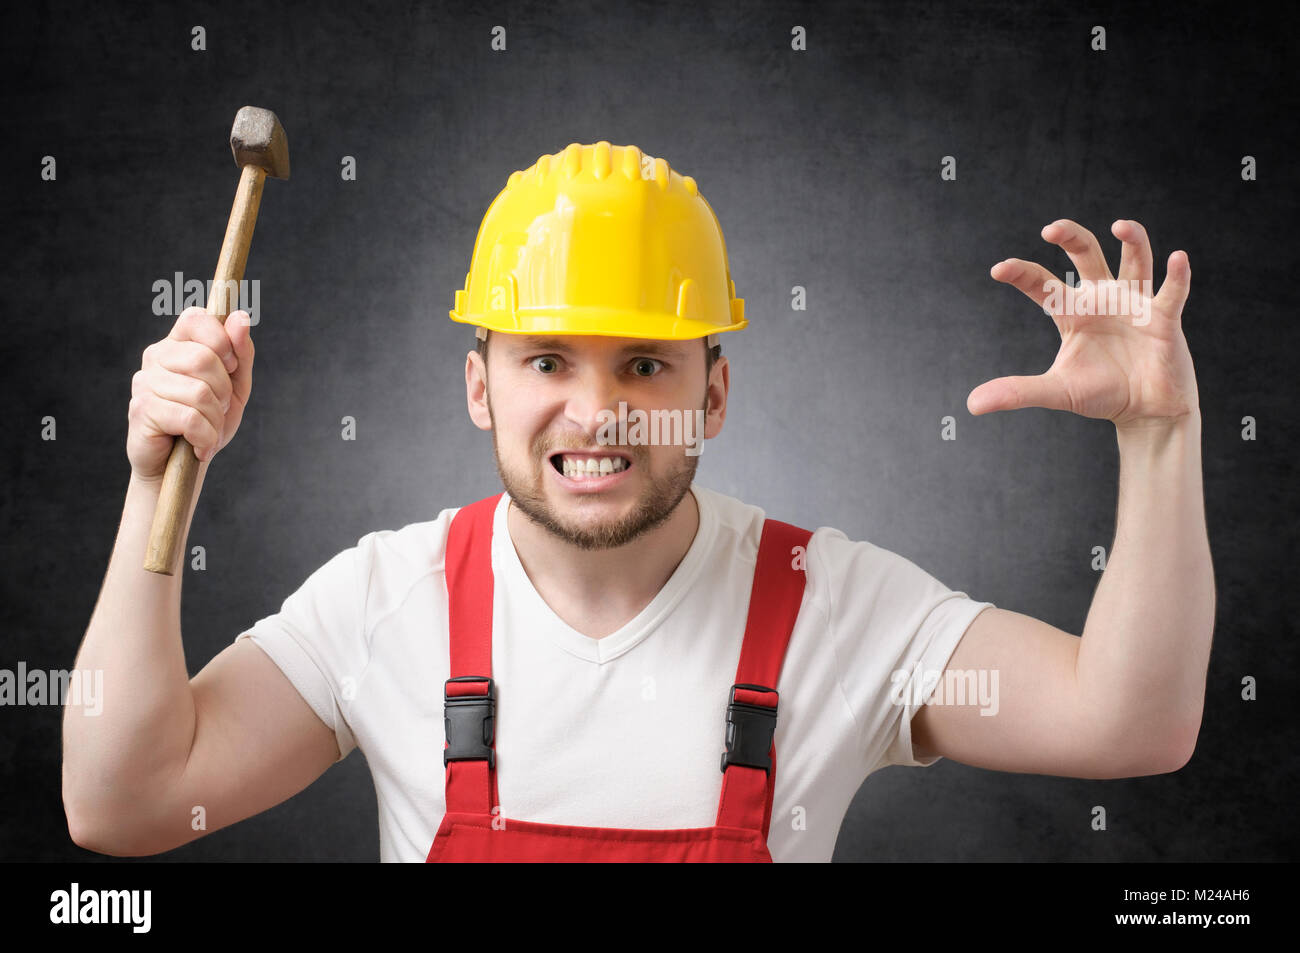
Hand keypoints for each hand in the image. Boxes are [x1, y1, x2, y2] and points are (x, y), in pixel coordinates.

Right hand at [127, 306, 254, 480]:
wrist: (180, 466)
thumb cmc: (207, 421)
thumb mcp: (235, 386)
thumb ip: (241, 352)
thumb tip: (240, 318)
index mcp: (178, 343)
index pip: (197, 318)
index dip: (222, 341)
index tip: (230, 367)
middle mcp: (156, 356)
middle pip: (204, 359)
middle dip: (224, 392)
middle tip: (218, 410)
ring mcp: (145, 382)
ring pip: (199, 392)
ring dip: (215, 420)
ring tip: (207, 431)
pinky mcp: (141, 409)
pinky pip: (189, 418)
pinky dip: (205, 437)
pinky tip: (199, 445)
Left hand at [967, 219, 1198, 429]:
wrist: (1145, 412)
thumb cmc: (1101, 394)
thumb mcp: (1057, 391)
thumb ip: (1018, 392)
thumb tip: (972, 405)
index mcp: (1073, 313)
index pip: (1043, 285)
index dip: (1022, 274)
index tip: (999, 269)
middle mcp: (1103, 299)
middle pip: (1086, 255)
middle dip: (1071, 237)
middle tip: (1051, 228)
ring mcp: (1135, 304)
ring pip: (1135, 260)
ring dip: (1132, 241)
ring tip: (1121, 226)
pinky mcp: (1164, 317)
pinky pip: (1172, 291)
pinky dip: (1177, 276)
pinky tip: (1178, 258)